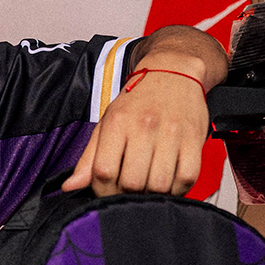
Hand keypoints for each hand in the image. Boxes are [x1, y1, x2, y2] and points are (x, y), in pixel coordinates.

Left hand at [63, 64, 209, 197]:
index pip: (104, 172)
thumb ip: (89, 158)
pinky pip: (186, 179)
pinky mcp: (194, 140)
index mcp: (118, 123)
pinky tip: (169, 182)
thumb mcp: (108, 123)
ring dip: (153, 195)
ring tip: (149, 186)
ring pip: (159, 185)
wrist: (174, 70)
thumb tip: (70, 187)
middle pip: (132, 183)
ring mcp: (172, 133)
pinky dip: (177, 189)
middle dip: (128, 194)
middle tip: (130, 190)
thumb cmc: (139, 101)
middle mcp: (145, 126)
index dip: (103, 190)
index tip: (108, 190)